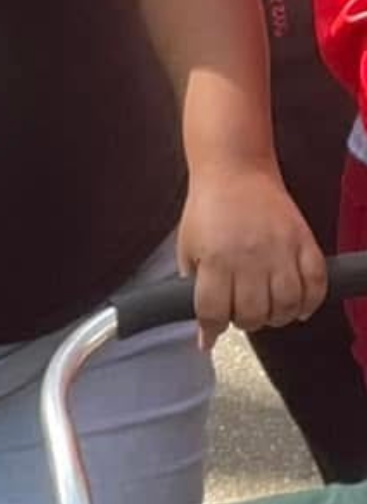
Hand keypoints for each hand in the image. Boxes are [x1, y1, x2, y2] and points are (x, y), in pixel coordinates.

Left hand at [177, 163, 327, 347]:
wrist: (235, 169)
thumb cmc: (209, 207)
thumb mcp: (187, 247)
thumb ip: (192, 287)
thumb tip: (203, 329)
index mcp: (215, 259)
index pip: (214, 313)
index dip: (212, 330)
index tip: (212, 335)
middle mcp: (248, 257)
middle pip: (252, 315)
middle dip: (245, 323)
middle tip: (242, 315)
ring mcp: (279, 249)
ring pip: (286, 305)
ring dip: (277, 317)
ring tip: (269, 311)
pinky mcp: (303, 240)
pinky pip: (316, 283)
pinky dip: (311, 302)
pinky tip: (299, 306)